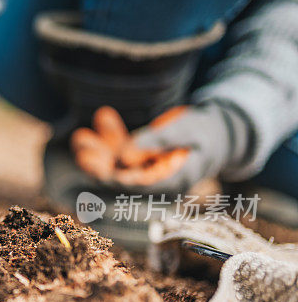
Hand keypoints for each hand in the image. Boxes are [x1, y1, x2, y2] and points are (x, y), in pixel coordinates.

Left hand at [71, 105, 229, 191]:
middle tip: (81, 151)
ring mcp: (145, 167)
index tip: (100, 172)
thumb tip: (126, 152)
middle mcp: (153, 179)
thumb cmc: (208, 131)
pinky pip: (119, 147)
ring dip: (96, 151)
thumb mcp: (188, 131)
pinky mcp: (139, 155)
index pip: (139, 186)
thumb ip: (159, 140)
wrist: (220, 130)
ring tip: (80, 136)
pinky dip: (110, 134)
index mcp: (170, 181)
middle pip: (120, 176)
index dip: (117, 180)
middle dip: (98, 165)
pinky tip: (103, 116)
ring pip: (114, 162)